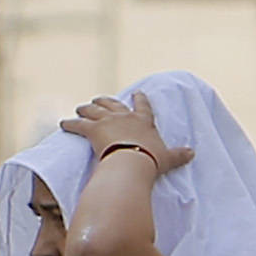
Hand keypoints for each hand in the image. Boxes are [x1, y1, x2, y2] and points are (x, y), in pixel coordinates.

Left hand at [60, 93, 195, 179]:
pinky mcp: (92, 130)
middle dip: (104, 101)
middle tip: (98, 100)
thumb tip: (193, 153)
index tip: (137, 93)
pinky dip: (69, 124)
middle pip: (112, 104)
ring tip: (80, 108)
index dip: (139, 99)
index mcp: (143, 121)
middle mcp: (124, 117)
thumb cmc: (151, 161)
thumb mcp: (168, 158)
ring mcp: (107, 121)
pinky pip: (77, 124)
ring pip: (93, 110)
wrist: (133, 162)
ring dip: (86, 108)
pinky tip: (62, 124)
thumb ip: (179, 154)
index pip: (142, 106)